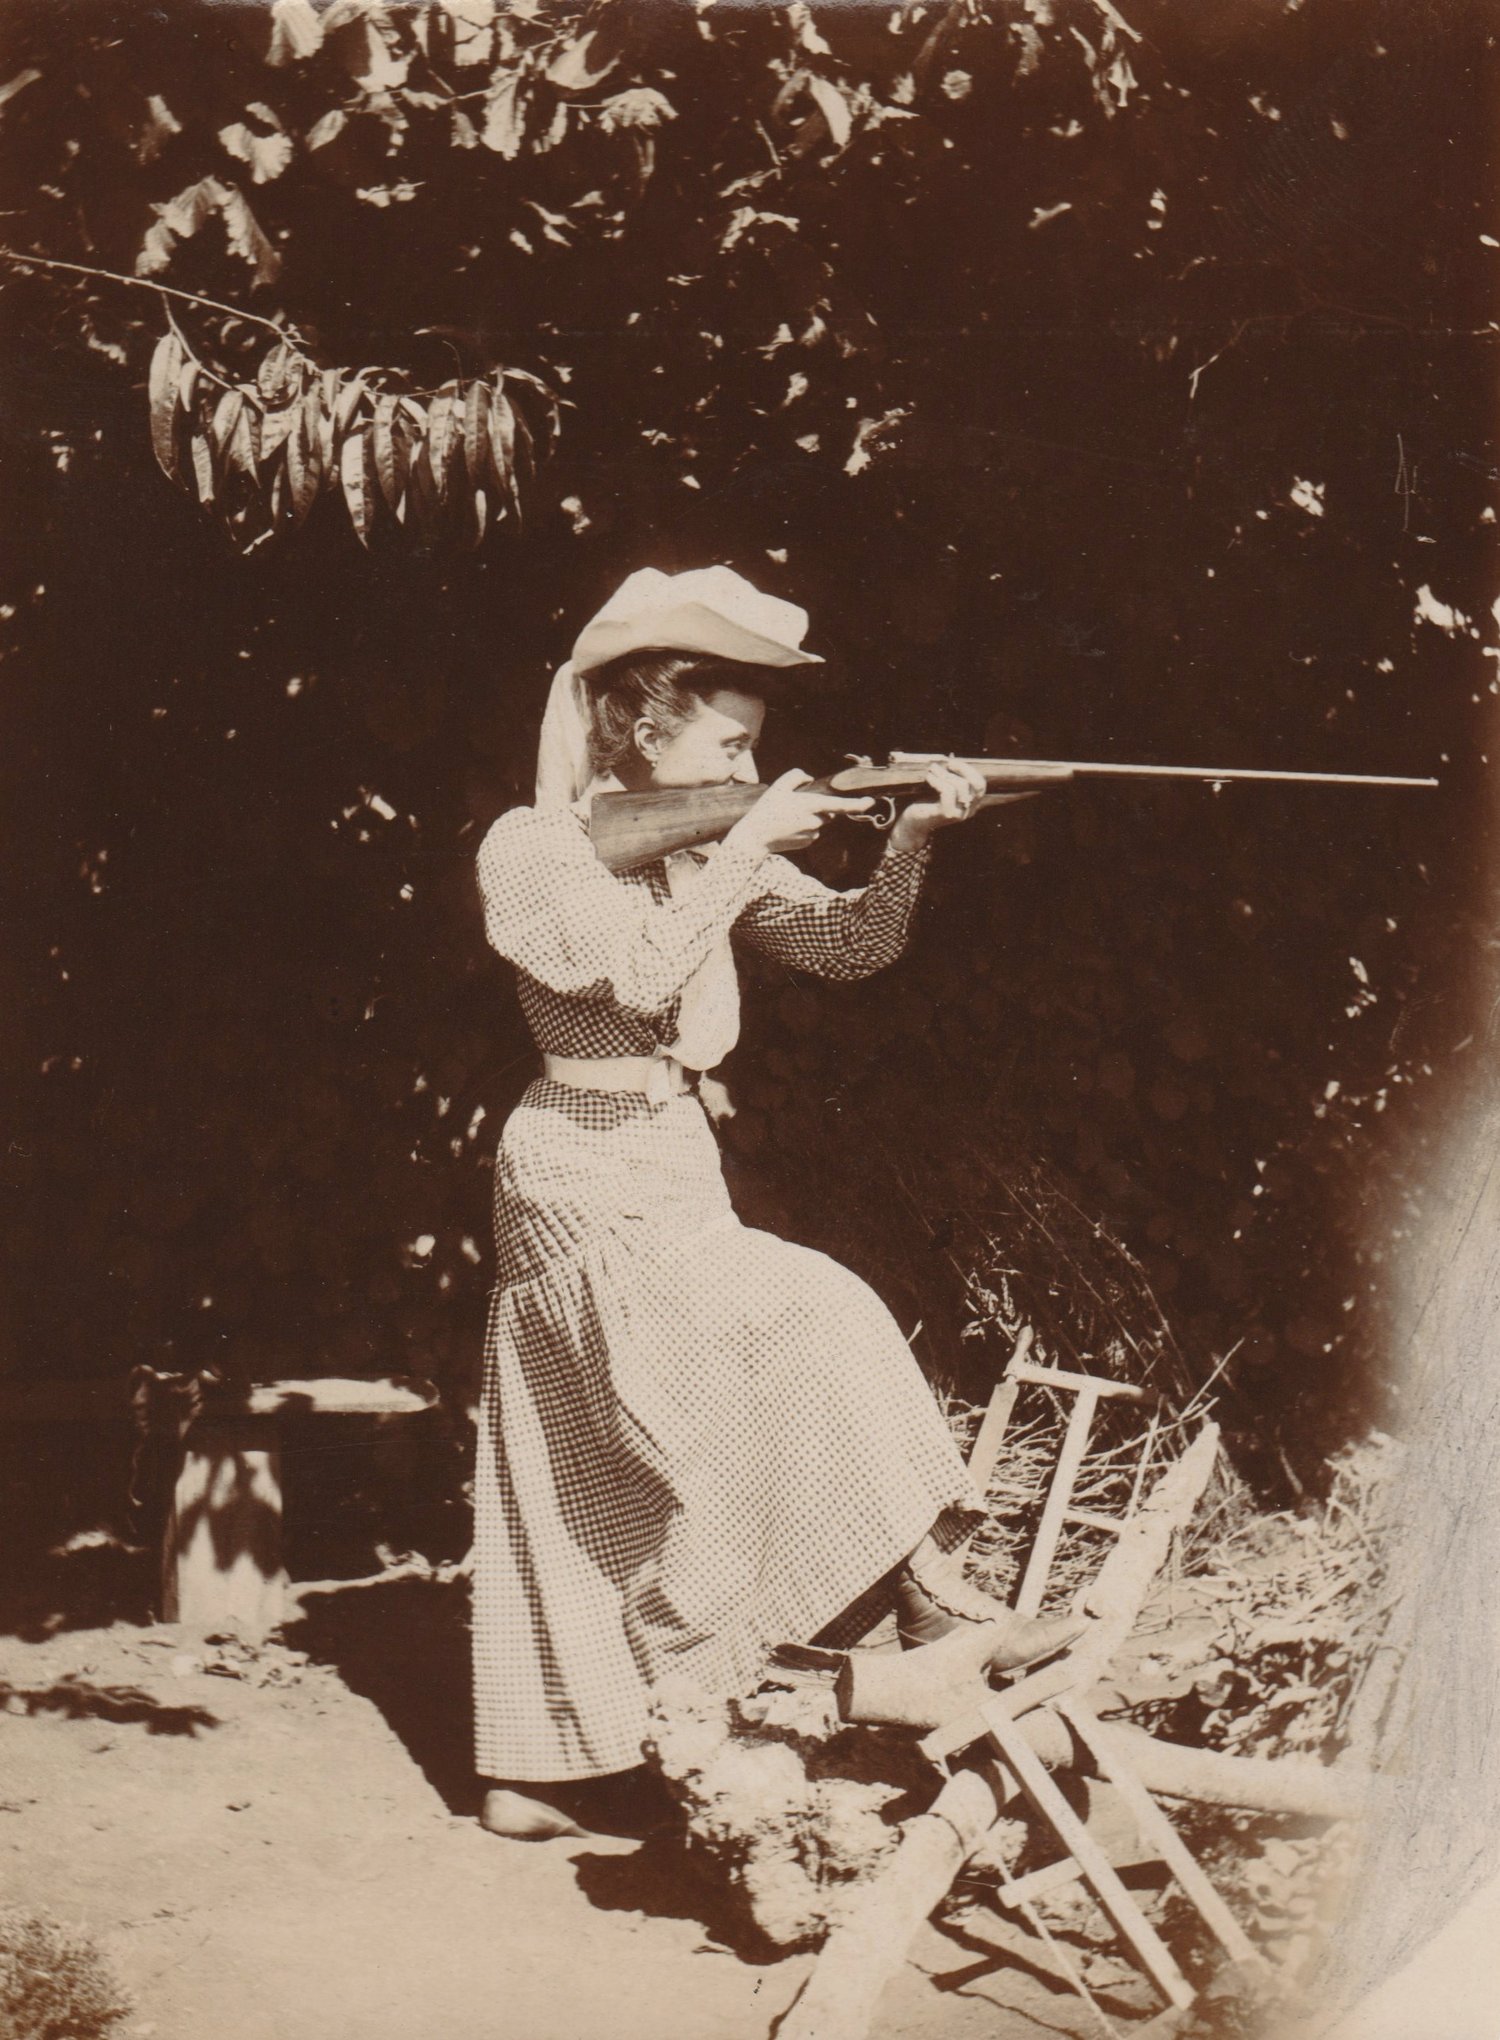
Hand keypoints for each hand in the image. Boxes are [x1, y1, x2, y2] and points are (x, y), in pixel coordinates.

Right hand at [724, 769, 873, 857]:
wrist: (755, 837)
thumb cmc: (766, 810)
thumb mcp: (778, 786)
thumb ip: (797, 777)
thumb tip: (808, 779)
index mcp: (810, 805)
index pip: (840, 805)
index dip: (857, 804)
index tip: (870, 802)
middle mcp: (815, 821)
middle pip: (828, 811)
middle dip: (820, 807)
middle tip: (796, 806)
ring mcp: (812, 834)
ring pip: (820, 822)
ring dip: (811, 817)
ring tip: (788, 817)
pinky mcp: (807, 843)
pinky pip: (812, 832)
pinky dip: (805, 828)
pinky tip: (788, 827)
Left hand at [888, 757, 987, 853]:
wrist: (912, 824)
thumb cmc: (926, 804)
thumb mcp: (942, 789)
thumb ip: (951, 778)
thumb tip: (951, 758)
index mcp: (971, 804)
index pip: (980, 784)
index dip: (969, 770)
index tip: (952, 762)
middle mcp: (969, 811)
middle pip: (975, 784)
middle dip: (962, 769)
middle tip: (946, 763)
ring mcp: (959, 814)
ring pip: (961, 786)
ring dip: (945, 773)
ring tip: (932, 769)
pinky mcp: (947, 814)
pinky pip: (948, 791)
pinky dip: (938, 780)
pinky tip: (928, 777)